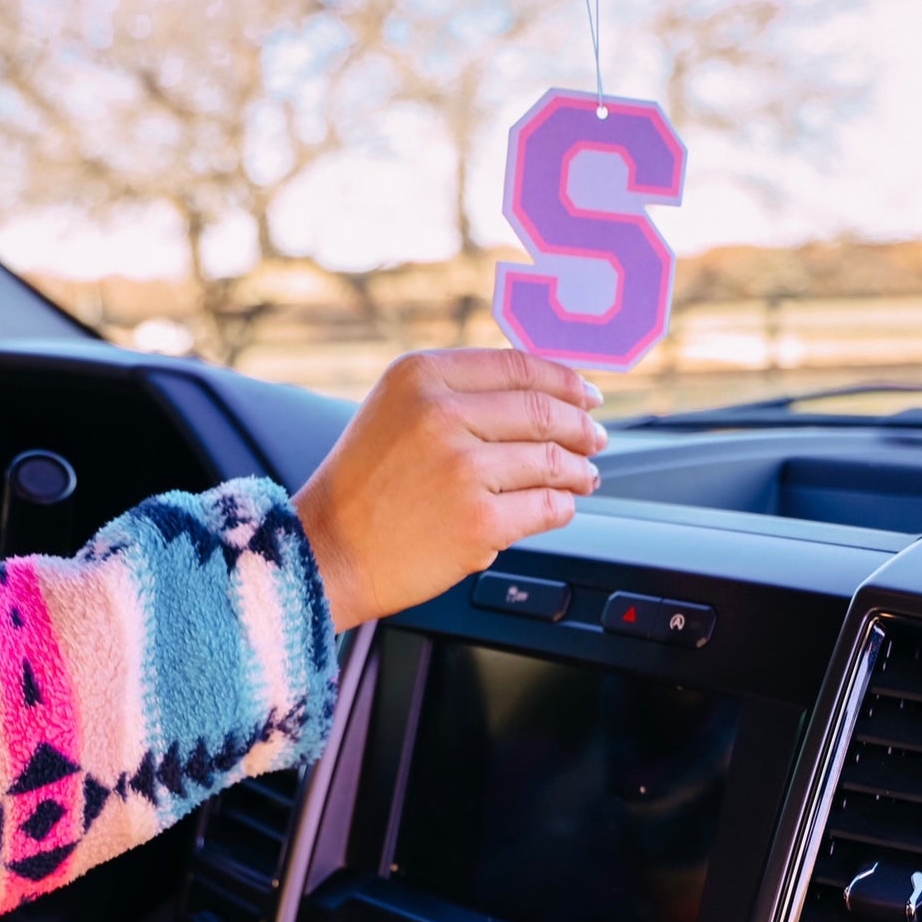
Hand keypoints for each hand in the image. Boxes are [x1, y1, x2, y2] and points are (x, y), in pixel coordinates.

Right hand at [292, 348, 606, 632]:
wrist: (327, 555)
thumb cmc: (361, 489)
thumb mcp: (393, 412)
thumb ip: (455, 393)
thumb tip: (539, 391)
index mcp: (420, 376)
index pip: (517, 366)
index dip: (564, 380)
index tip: (586, 395)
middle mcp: (441, 415)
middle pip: (543, 411)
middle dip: (581, 427)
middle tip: (595, 439)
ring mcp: (463, 471)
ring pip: (552, 461)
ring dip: (578, 471)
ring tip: (584, 477)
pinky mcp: (480, 523)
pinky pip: (546, 508)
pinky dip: (561, 508)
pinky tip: (559, 508)